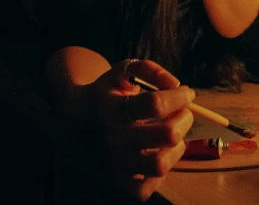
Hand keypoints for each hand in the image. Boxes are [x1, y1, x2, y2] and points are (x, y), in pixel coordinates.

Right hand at [75, 59, 194, 201]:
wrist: (71, 120)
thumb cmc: (104, 93)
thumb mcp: (122, 71)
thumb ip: (149, 69)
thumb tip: (176, 83)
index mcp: (112, 109)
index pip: (155, 104)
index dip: (179, 97)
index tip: (187, 93)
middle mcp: (112, 139)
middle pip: (166, 135)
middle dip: (184, 120)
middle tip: (183, 113)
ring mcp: (114, 165)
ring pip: (160, 165)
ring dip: (176, 147)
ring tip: (173, 135)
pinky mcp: (116, 183)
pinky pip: (147, 188)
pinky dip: (158, 172)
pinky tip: (157, 154)